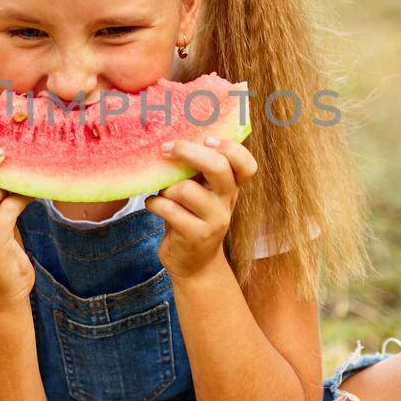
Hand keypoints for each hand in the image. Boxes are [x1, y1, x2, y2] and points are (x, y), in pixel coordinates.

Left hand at [146, 137, 257, 281]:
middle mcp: (227, 202)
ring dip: (165, 188)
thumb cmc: (193, 218)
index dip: (230, 148)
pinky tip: (153, 205)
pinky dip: (154, 203)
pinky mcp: (195, 236)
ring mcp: (214, 220)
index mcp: (231, 187)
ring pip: (185, 189)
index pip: (246, 164)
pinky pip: (168, 209)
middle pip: (217, 166)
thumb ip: (199, 171)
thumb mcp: (203, 194)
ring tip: (162, 194)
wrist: (194, 264)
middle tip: (166, 148)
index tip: (206, 140)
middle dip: (187, 151)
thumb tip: (174, 136)